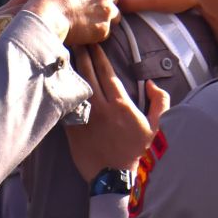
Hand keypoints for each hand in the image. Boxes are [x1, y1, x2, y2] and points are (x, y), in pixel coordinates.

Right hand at [25, 0, 117, 45]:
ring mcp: (107, 8)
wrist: (46, 15)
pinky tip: (81, 32)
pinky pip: (105, 32)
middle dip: (101, 6)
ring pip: (113, 16)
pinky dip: (95, 34)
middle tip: (82, 13)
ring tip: (82, 23)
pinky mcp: (104, 27)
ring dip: (101, 20)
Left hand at [65, 44, 170, 180]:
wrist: (114, 177)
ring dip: (72, 69)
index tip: (94, 42)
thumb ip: (160, 102)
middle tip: (76, 40)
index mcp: (120, 104)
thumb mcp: (156, 127)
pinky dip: (64, 91)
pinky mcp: (73, 128)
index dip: (99, 55)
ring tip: (65, 54)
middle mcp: (100, 107)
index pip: (107, 72)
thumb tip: (151, 83)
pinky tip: (58, 80)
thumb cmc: (136, 152)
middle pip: (88, 73)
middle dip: (83, 54)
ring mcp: (85, 116)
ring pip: (76, 85)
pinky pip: (67, 104)